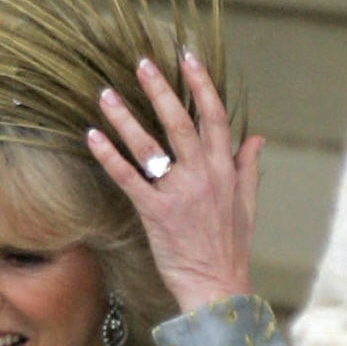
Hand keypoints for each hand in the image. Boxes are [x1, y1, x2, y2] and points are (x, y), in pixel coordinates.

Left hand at [87, 49, 261, 313]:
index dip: (201, 84)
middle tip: (141, 63)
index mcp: (224, 170)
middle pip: (179, 122)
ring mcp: (177, 193)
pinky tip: (92, 136)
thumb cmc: (230, 248)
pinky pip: (128, 177)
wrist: (217, 287)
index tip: (188, 58)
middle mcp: (202, 175)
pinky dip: (109, 156)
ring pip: (149, 146)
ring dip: (125, 117)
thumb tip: (254, 138)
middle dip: (160, 90)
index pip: (214, 116)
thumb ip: (248, 167)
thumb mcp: (247, 204)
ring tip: (106, 94)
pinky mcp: (154, 213)